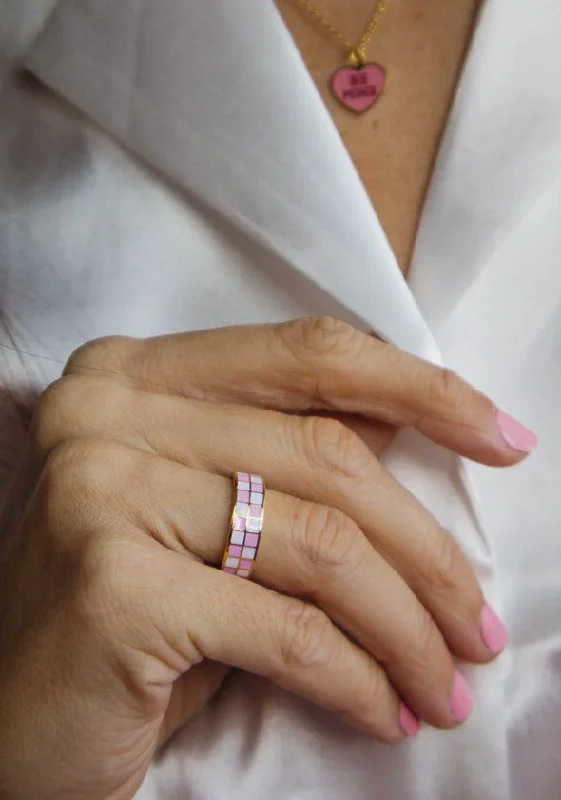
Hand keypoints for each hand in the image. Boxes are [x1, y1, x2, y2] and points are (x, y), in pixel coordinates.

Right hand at [0, 318, 531, 799]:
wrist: (12, 719)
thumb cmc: (128, 614)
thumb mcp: (210, 518)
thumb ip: (288, 459)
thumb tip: (410, 429)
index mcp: (135, 375)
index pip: (308, 354)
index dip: (422, 389)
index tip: (502, 438)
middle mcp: (108, 411)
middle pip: (329, 456)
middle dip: (429, 552)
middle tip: (479, 627)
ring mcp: (101, 488)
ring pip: (320, 545)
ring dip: (405, 627)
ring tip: (442, 683)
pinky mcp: (110, 581)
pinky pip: (284, 628)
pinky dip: (354, 677)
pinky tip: (382, 711)